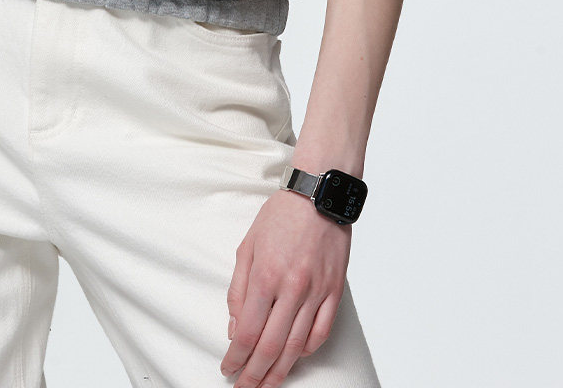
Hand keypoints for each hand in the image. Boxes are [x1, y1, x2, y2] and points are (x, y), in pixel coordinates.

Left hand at [219, 186, 350, 385]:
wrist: (319, 194)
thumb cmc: (281, 216)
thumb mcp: (247, 246)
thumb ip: (238, 290)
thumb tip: (235, 327)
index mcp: (266, 275)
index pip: (248, 332)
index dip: (236, 357)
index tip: (228, 369)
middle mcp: (292, 287)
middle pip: (271, 347)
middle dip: (254, 374)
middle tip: (244, 387)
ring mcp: (316, 291)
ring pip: (296, 347)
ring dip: (280, 371)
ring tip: (267, 383)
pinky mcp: (334, 291)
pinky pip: (321, 332)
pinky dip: (307, 351)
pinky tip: (295, 358)